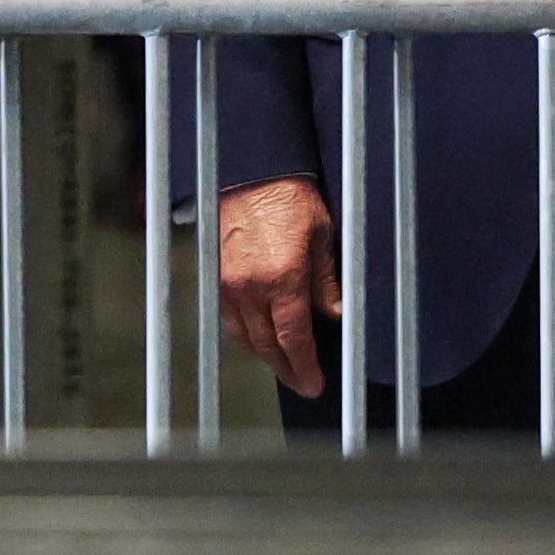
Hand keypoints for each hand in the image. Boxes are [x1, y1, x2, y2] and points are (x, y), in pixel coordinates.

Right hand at [219, 175, 342, 398]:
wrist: (251, 171)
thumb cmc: (290, 196)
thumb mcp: (323, 236)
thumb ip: (328, 281)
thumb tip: (336, 314)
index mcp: (284, 277)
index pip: (294, 338)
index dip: (304, 366)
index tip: (313, 383)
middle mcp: (252, 286)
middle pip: (267, 345)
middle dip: (286, 369)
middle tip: (301, 383)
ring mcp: (230, 283)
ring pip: (245, 336)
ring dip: (264, 356)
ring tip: (283, 366)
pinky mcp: (217, 275)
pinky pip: (229, 318)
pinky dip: (245, 335)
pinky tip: (258, 338)